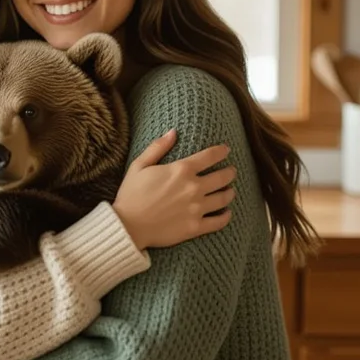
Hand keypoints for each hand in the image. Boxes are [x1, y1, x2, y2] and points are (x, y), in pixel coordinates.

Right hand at [112, 130, 235, 249]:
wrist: (128, 226)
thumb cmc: (131, 194)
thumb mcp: (139, 165)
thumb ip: (157, 147)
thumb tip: (173, 132)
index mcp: (181, 170)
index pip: (209, 156)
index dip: (221, 151)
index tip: (226, 150)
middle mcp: (193, 188)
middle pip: (222, 177)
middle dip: (229, 172)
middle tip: (231, 171)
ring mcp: (196, 208)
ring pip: (224, 199)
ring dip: (229, 193)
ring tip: (230, 191)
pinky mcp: (195, 227)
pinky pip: (219, 221)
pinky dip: (226, 216)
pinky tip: (227, 213)